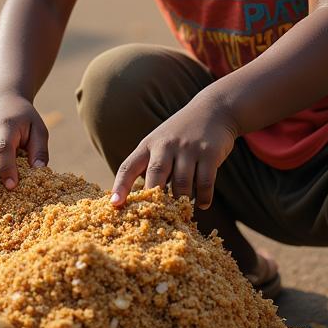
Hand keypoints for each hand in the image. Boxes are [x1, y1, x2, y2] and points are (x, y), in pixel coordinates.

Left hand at [109, 97, 237, 209]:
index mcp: (149, 145)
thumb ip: (149, 166)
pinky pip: (205, 183)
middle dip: (154, 200)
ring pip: (182, 185)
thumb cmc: (180, 134)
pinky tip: (202, 204)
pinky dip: (203, 198)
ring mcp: (188, 148)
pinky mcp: (209, 153)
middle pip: (155, 175)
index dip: (120, 186)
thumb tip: (137, 201)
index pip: (129, 167)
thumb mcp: (159, 143)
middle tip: (156, 218)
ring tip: (182, 213)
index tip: (114, 205)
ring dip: (181, 203)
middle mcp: (166, 145)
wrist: (213, 110)